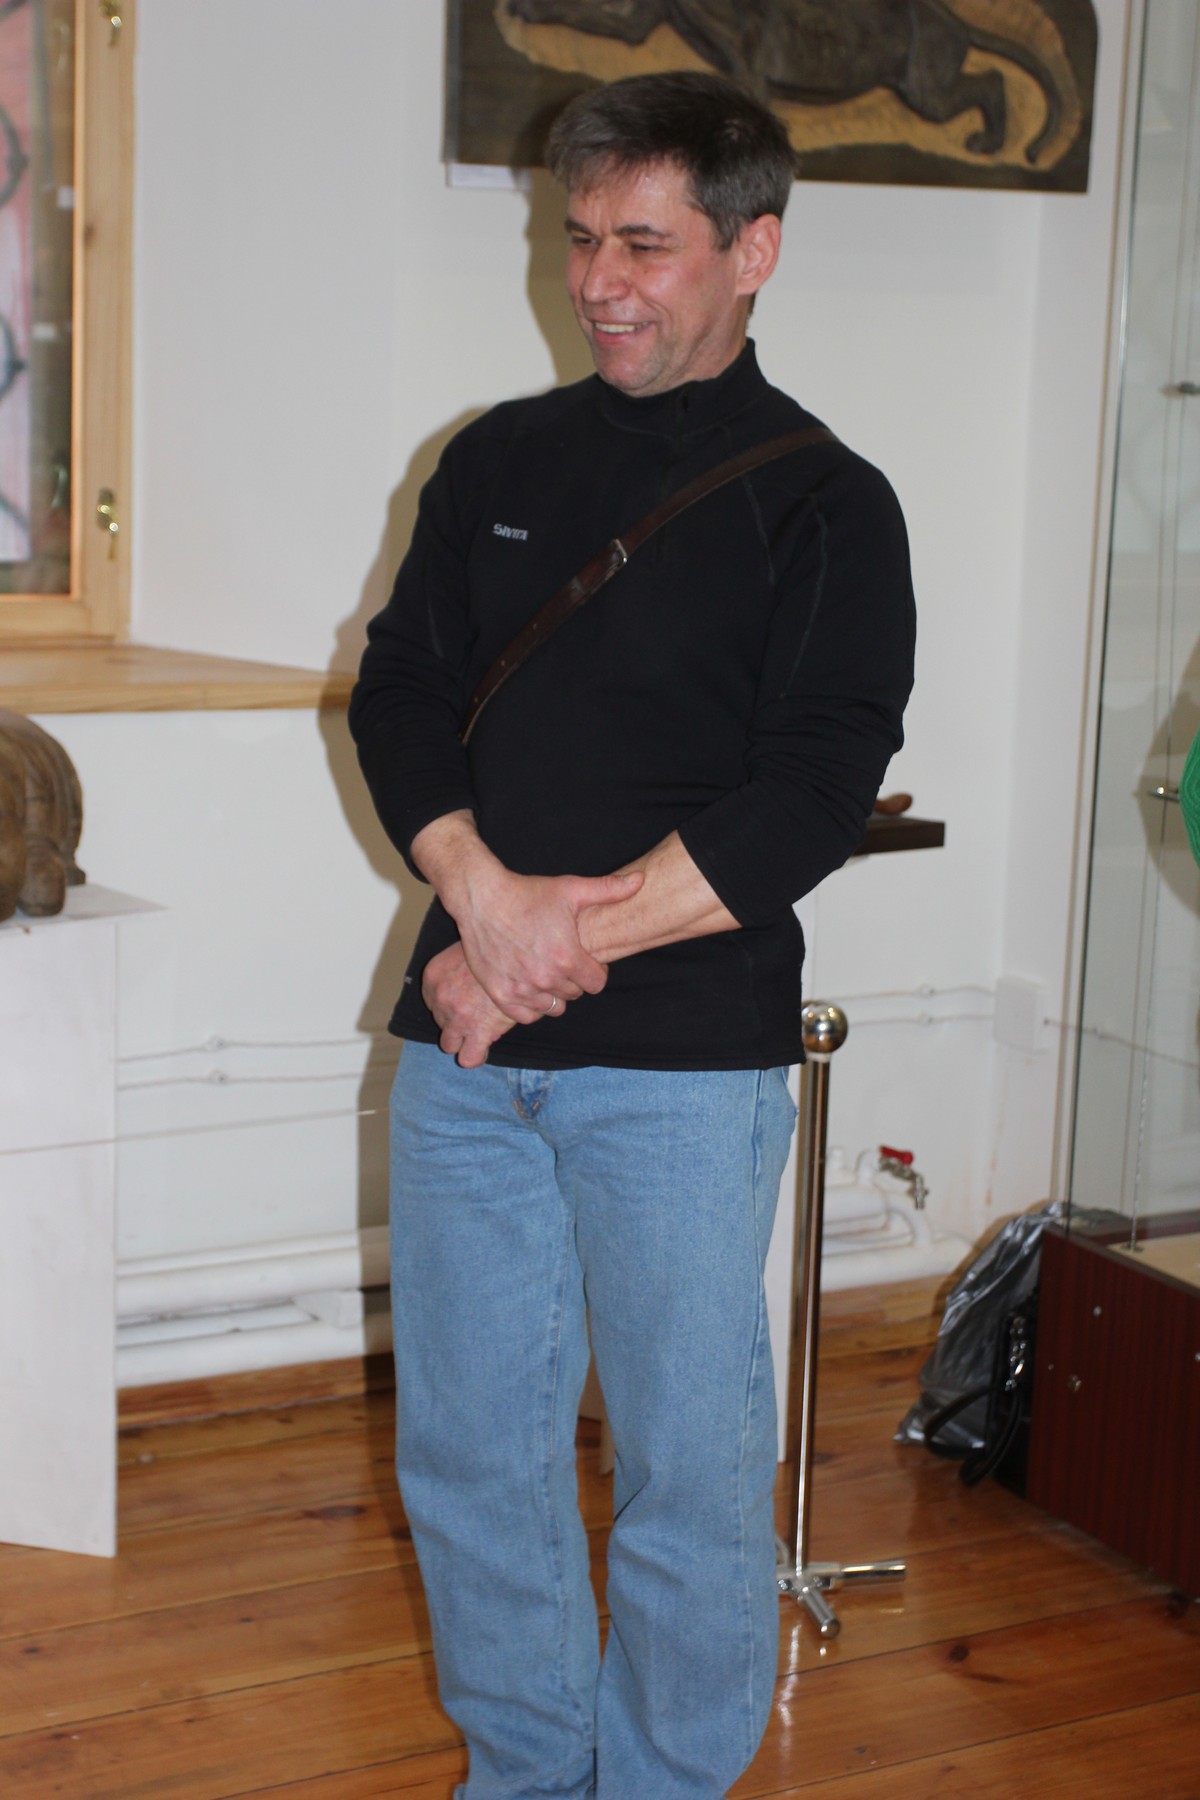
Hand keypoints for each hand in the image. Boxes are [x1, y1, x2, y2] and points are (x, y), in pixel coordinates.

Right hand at [410, 812, 642, 1020]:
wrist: (482, 898)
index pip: (596, 984)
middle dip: (572, 980)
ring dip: (552, 994)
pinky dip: (530, 1005)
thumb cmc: (527, 893)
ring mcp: (522, 989)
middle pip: (574, 994)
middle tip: (560, 960)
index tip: (583, 958)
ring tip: (544, 972)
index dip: (594, 971)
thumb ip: (609, 890)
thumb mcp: (570, 889)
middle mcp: (546, 978)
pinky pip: (527, 1016)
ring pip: (553, 1008)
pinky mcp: (501, 995)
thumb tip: (641, 881)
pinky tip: (528, 985)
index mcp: (567, 957)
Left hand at [422, 943, 516, 1068]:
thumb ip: (461, 964)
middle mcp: (440, 998)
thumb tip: (470, 974)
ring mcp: (457, 1017)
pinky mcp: (478, 1032)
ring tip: (479, 1030)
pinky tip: (484, 1046)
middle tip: (476, 1010)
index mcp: (433, 975)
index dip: (449, 1001)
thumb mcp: (471, 947)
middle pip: (440, 1021)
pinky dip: (474, 1056)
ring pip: (448, 1044)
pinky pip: (469, 1058)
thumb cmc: (500, 946)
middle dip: (455, 1019)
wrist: (522, 955)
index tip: (466, 997)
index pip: (431, 1000)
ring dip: (462, 1039)